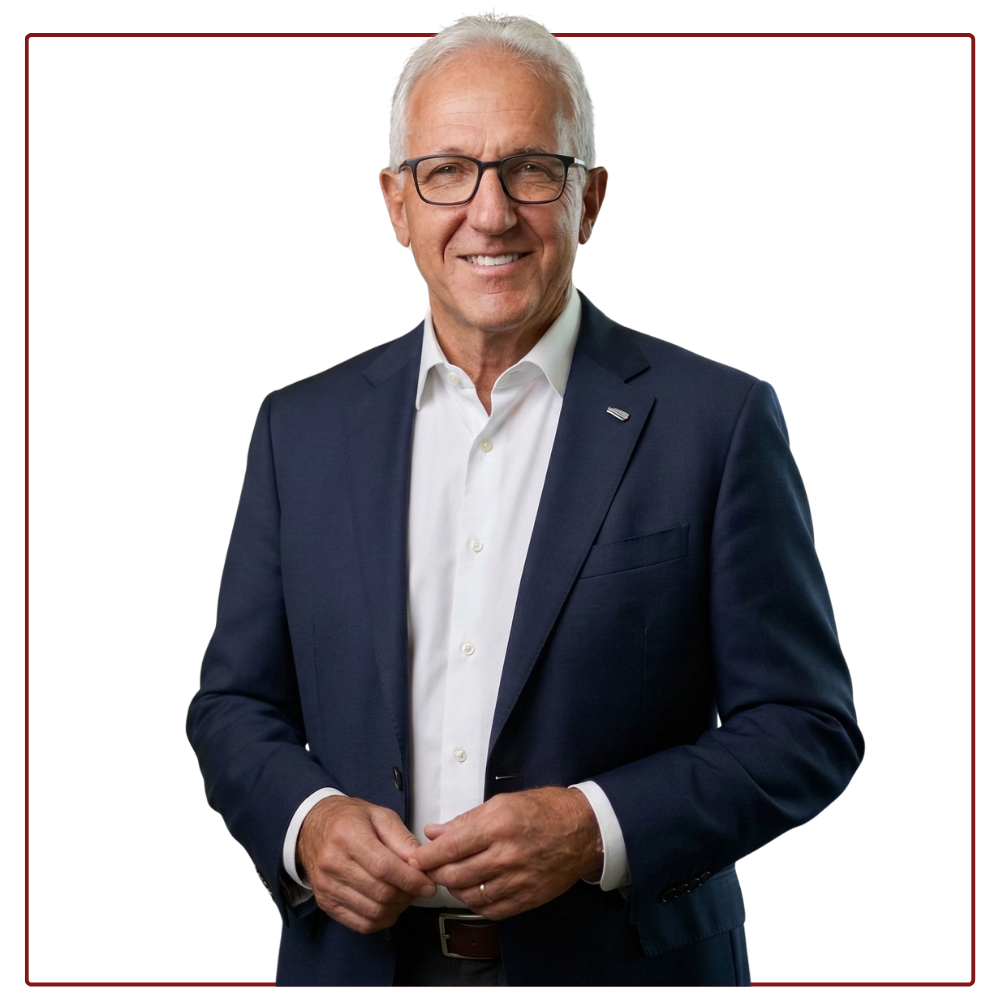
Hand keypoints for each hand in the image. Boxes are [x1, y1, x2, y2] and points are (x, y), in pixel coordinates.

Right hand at [295, 795, 437, 933]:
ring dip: (397, 908)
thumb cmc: (350, 819)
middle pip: (380, 892)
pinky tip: (389, 906)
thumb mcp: (380, 816)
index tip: (428, 884)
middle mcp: (333, 863)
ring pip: (373, 911)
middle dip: (407, 895)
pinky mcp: (325, 903)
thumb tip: (421, 863)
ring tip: (405, 894)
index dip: (411, 880)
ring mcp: (327, 886)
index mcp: (347, 835)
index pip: (384, 867)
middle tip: (419, 888)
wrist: (313, 828)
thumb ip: (402, 839)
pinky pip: (360, 924)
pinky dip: (382, 920)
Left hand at [407, 787, 602, 920]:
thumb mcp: (502, 803)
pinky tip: (473, 891)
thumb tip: (434, 832)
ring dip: (454, 888)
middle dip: (436, 873)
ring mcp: (518, 880)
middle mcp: (507, 855)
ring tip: (451, 877)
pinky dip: (475, 903)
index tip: (413, 859)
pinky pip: (491, 910)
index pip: (450, 848)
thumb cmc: (544, 810)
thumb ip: (465, 820)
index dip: (426, 857)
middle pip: (455, 874)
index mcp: (498, 826)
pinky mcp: (528, 898)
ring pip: (470, 894)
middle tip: (430, 869)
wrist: (583, 830)